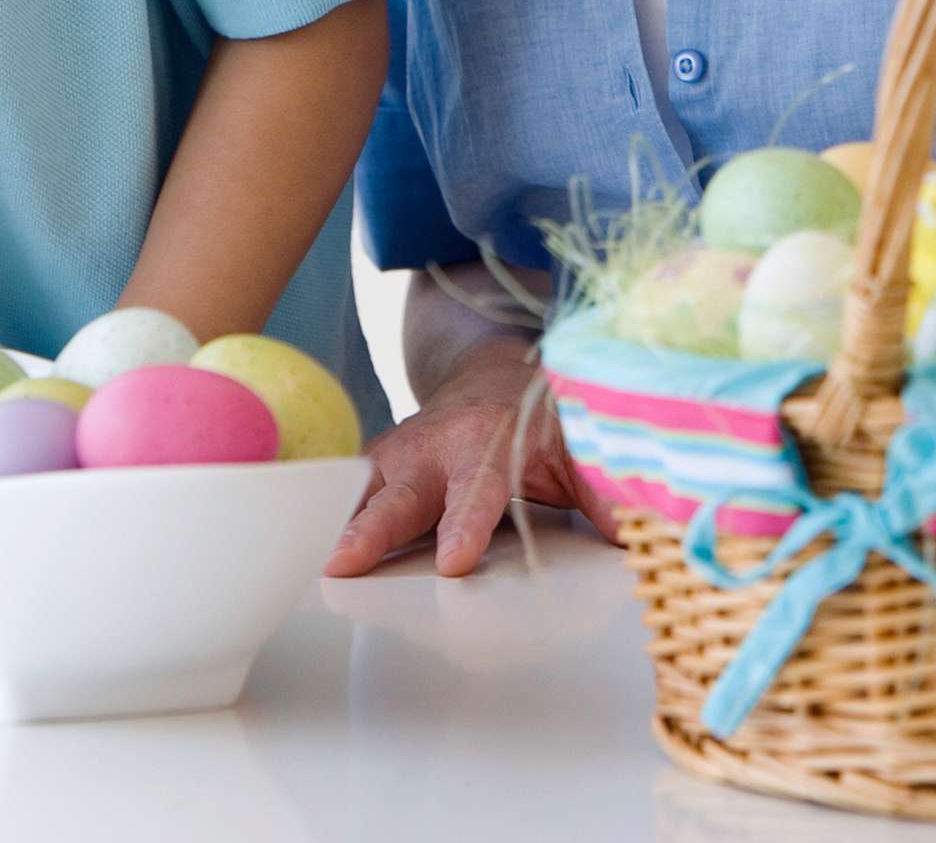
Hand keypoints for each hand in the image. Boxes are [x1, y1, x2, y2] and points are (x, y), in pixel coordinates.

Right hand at [324, 337, 619, 578]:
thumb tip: (638, 536)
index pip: (477, 490)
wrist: (493, 372)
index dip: (465, 525)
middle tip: (344, 560)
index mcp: (489, 442)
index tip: (454, 563)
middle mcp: (437, 445)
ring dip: (336, 523)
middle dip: (373, 527)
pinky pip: (349, 488)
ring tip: (306, 560)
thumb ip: (603, 492)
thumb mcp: (579, 446)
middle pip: (402, 492)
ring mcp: (401, 452)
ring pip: (364, 489)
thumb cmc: (538, 418)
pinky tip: (297, 540)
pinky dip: (323, 512)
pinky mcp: (380, 463)